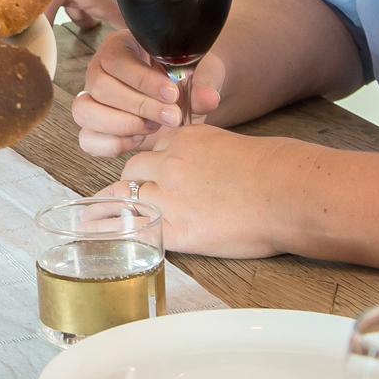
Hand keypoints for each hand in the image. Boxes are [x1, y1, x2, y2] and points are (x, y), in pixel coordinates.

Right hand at [74, 30, 224, 156]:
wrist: (182, 95)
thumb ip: (203, 82)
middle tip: (171, 117)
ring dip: (122, 125)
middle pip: (99, 87)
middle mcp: (98, 72)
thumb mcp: (199, 71)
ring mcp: (91, 100)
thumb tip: (207, 99)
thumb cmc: (185, 76)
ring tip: (153, 128)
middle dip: (139, 106)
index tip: (172, 94)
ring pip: (84, 112)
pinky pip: (87, 139)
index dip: (142, 80)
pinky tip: (140, 140)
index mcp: (118, 47)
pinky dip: (113, 144)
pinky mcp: (93, 127)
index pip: (116, 61)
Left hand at [98, 124, 299, 256]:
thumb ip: (207, 152)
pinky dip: (114, 232)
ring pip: (125, 197)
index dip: (144, 165)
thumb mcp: (232, 146)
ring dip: (111, 208)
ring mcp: (169, 196)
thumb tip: (203, 166)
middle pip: (132, 171)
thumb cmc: (276, 171)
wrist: (290, 192)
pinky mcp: (176, 228)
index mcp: (185, 140)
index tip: (135, 175)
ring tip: (89, 218)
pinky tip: (96, 237)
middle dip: (127, 185)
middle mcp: (170, 164)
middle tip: (115, 200)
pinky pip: (134, 229)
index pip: (149, 148)